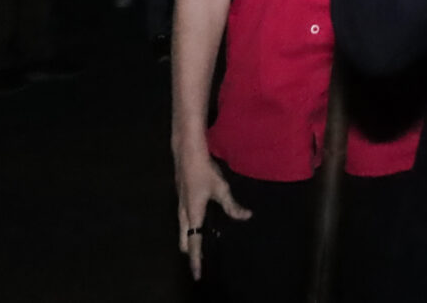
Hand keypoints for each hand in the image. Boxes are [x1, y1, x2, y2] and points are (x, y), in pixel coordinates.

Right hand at [172, 143, 247, 279]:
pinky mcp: (181, 198)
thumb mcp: (221, 188)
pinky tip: (198, 225)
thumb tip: (246, 217)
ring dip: (190, 240)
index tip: (197, 274)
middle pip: (184, 240)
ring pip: (182, 230)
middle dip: (191, 252)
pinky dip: (189, 229)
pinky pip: (184, 221)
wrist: (186, 153)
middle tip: (201, 262)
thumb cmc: (204, 170)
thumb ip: (232, 205)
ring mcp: (180, 205)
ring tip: (200, 247)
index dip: (196, 259)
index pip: (193, 242)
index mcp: (193, 214)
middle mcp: (183, 213)